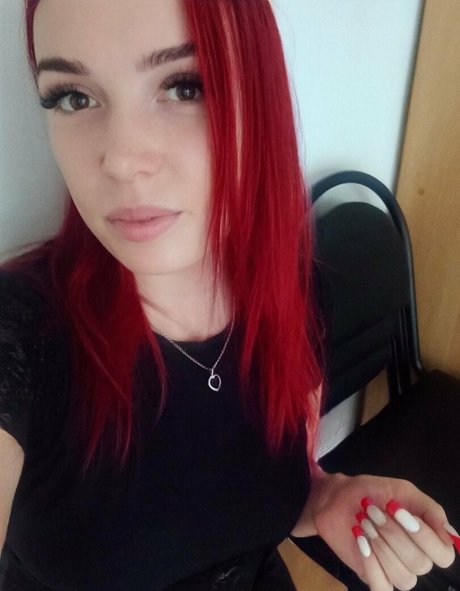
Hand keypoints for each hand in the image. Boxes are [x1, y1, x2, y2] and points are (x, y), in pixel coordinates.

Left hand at [291, 471, 455, 589]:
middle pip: (420, 564)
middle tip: (373, 511)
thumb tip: (452, 537)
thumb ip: (430, 510)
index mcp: (428, 539)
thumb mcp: (402, 491)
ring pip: (403, 576)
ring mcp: (394, 571)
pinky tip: (360, 542)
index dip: (424, 536)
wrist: (336, 496)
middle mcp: (416, 559)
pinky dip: (371, 564)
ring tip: (363, 522)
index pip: (444, 555)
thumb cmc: (371, 492)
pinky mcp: (372, 577)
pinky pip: (382, 587)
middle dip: (393, 534)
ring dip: (380, 545)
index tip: (398, 510)